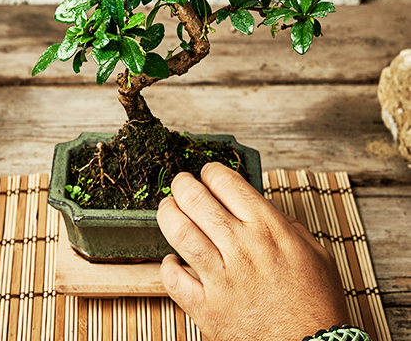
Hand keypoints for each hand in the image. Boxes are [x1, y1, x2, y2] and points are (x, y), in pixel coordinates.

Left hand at [157, 162, 349, 340]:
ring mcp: (221, 279)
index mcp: (267, 228)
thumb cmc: (316, 304)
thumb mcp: (314, 252)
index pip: (226, 182)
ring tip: (168, 208)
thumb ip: (284, 223)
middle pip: (196, 200)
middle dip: (182, 184)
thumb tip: (259, 205)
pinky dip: (167, 266)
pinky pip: (173, 280)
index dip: (211, 172)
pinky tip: (172, 259)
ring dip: (167, 214)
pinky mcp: (207, 309)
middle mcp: (241, 247)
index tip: (208, 174)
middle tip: (181, 183)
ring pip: (180, 232)